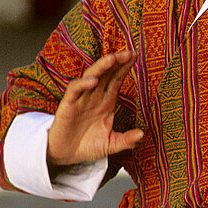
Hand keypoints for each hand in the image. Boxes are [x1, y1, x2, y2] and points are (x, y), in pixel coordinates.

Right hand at [46, 48, 143, 165]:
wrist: (65, 155)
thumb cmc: (87, 146)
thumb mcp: (111, 144)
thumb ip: (126, 140)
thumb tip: (142, 134)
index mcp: (106, 102)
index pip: (116, 80)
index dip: (125, 68)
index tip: (135, 56)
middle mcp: (94, 97)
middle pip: (106, 74)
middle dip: (117, 62)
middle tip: (129, 52)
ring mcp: (81, 99)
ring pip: (91, 77)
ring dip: (101, 67)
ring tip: (113, 58)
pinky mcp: (68, 105)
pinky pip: (75, 90)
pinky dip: (83, 84)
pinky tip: (93, 81)